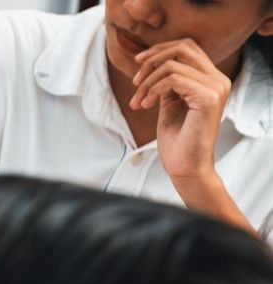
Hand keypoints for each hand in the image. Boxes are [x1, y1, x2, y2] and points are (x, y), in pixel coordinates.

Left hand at [130, 39, 230, 181]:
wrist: (186, 168)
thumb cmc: (177, 141)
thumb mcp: (170, 104)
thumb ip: (168, 83)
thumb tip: (152, 63)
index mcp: (211, 79)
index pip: (187, 47)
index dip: (160, 50)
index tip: (137, 63)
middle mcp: (218, 80)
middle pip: (183, 47)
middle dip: (152, 60)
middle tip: (135, 82)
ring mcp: (216, 87)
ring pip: (172, 64)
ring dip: (147, 82)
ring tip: (138, 102)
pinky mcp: (208, 98)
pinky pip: (172, 80)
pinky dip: (152, 90)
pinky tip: (145, 105)